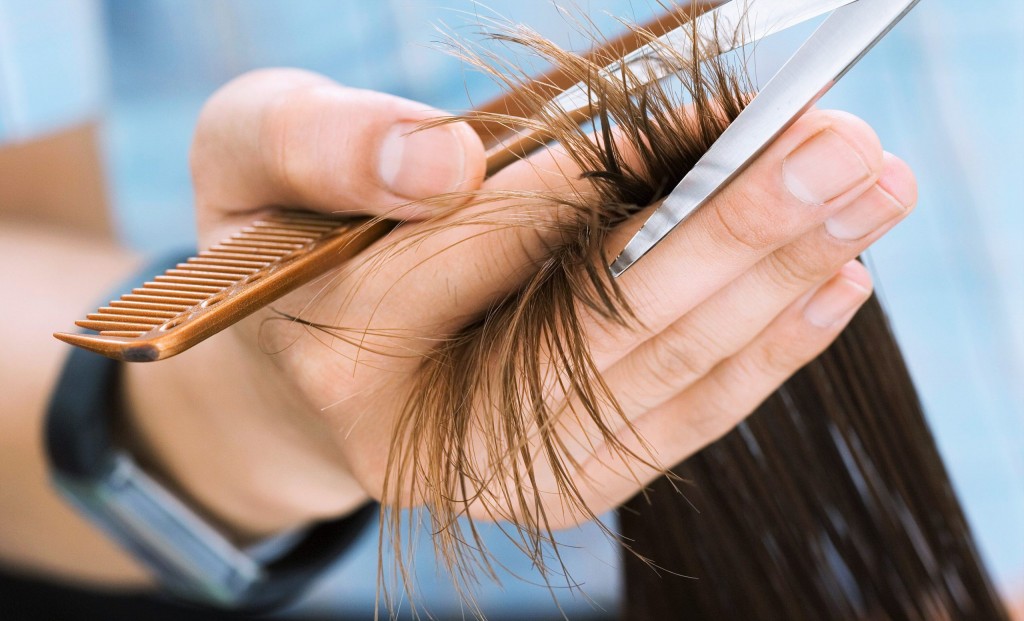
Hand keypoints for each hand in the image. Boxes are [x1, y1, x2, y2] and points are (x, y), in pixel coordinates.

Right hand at [123, 69, 915, 537]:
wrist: (303, 360)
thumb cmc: (285, 232)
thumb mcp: (260, 148)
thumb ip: (331, 145)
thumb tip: (446, 164)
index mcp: (339, 339)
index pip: (496, 238)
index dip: (619, 172)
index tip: (731, 109)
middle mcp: (425, 437)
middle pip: (606, 331)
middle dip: (739, 235)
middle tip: (849, 153)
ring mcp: (504, 475)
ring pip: (663, 382)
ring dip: (778, 286)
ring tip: (869, 200)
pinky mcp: (562, 485)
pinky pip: (676, 424)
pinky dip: (762, 356)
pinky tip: (831, 287)